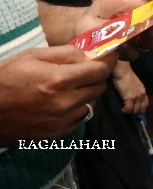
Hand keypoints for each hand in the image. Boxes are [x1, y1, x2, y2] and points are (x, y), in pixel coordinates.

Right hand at [0, 46, 115, 144]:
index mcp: (58, 80)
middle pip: (99, 87)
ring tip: (67, 88)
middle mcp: (64, 103)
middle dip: (94, 77)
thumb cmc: (6, 78)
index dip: (106, 62)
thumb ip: (66, 53)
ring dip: (86, 94)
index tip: (107, 57)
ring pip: (91, 103)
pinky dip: (76, 110)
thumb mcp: (32, 56)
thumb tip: (92, 53)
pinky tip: (60, 104)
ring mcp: (61, 122)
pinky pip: (79, 119)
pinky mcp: (56, 135)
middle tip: (82, 72)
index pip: (100, 70)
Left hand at [80, 0, 152, 60]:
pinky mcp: (126, 54)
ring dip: (143, 36)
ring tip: (130, 30)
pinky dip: (126, 47)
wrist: (88, 19)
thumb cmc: (110, 3)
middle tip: (149, 21)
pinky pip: (133, 53)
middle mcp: (150, 28)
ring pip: (151, 43)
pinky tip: (117, 41)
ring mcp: (139, 42)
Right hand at [112, 61, 147, 114]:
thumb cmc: (126, 76)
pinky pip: (128, 109)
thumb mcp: (135, 84)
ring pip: (135, 110)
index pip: (146, 104)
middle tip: (129, 111)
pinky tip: (122, 109)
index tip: (135, 110)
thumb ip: (136, 91)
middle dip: (135, 112)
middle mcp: (142, 94)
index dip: (141, 109)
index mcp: (143, 91)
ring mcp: (136, 96)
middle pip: (142, 109)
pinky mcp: (129, 98)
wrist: (122, 71)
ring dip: (130, 112)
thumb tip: (133, 98)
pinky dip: (125, 110)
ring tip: (125, 110)